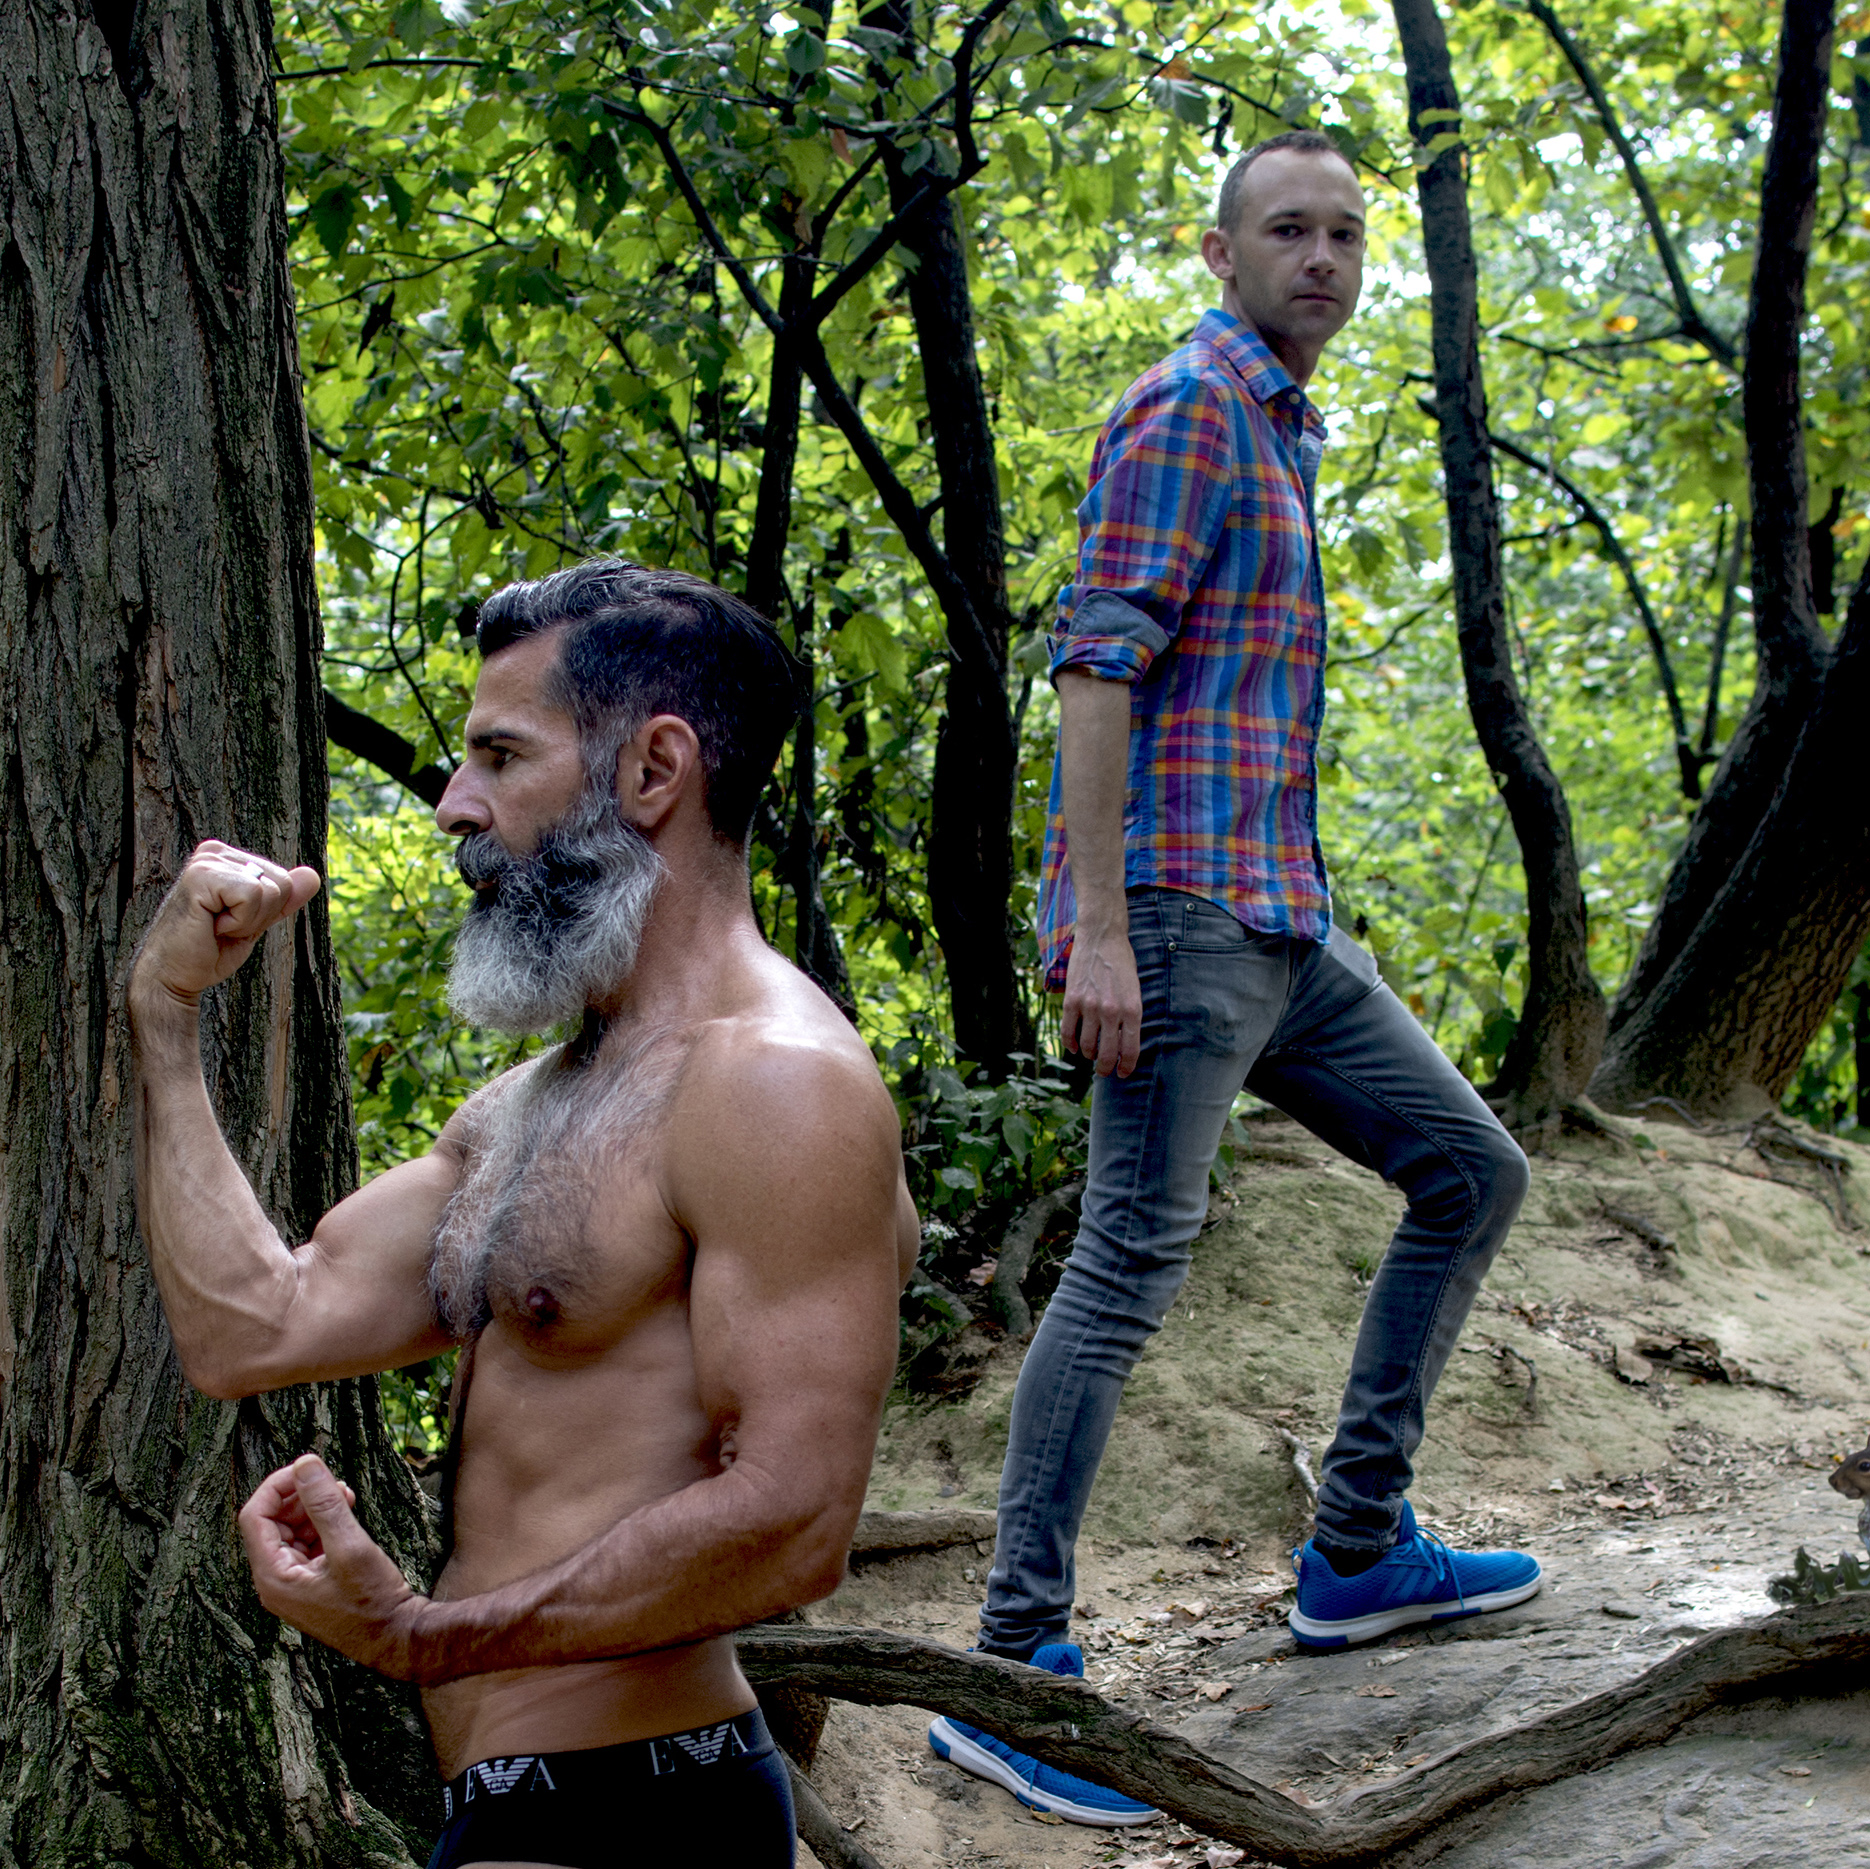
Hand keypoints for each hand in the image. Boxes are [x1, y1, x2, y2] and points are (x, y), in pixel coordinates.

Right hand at [132, 841, 321, 1011]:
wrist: (173, 977)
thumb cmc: (210, 950)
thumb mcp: (256, 922)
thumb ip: (283, 899)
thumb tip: (312, 875)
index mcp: (227, 858)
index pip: (284, 880)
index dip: (266, 913)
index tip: (231, 923)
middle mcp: (215, 852)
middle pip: (282, 883)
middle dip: (260, 916)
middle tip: (222, 928)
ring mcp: (206, 860)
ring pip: (270, 891)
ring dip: (247, 921)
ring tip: (215, 927)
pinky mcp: (201, 875)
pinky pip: (252, 896)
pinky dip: (238, 921)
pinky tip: (210, 926)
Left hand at [238, 1454, 427, 1678]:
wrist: (396, 1637)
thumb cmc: (373, 1600)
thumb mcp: (349, 1547)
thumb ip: (324, 1504)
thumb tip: (304, 1463)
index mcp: (272, 1576)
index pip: (255, 1517)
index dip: (277, 1486)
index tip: (307, 1467)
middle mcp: (276, 1581)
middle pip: (271, 1522)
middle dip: (299, 1496)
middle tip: (332, 1480)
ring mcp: (294, 1584)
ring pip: (291, 1531)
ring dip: (314, 1507)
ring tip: (345, 1495)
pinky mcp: (312, 1584)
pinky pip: (307, 1544)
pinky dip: (323, 1524)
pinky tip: (347, 1513)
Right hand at [1060, 918, 1142, 1077]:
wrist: (1102, 938)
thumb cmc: (1122, 963)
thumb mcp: (1135, 991)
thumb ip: (1131, 1017)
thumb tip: (1124, 1043)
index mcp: (1132, 1010)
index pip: (1130, 1050)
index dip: (1126, 1067)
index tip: (1122, 1073)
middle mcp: (1111, 1012)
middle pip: (1107, 1054)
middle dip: (1106, 1068)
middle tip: (1104, 1071)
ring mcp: (1090, 1007)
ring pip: (1087, 1046)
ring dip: (1089, 1054)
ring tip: (1091, 1053)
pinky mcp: (1071, 1000)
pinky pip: (1068, 1032)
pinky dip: (1070, 1044)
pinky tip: (1074, 1047)